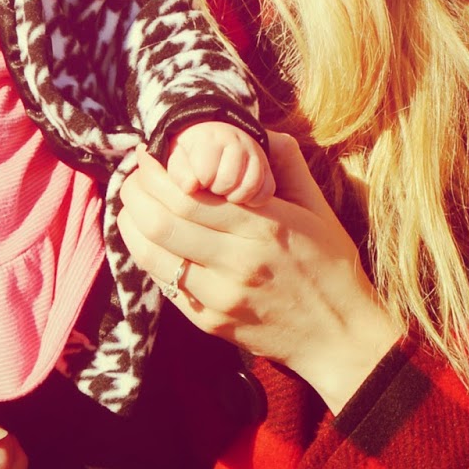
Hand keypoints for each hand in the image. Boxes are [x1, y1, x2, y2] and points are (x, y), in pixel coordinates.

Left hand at [119, 131, 403, 411]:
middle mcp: (237, 262)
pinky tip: (147, 238)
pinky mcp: (209, 321)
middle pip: (161, 221)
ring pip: (152, 255)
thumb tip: (261, 130)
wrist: (339, 337)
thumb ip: (289, 165)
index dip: (156, 173)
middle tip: (131, 176)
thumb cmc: (331, 267)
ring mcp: (220, 296)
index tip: (147, 155)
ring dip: (130, 225)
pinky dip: (147, 256)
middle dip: (135, 192)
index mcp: (264, 227)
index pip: (189, 194)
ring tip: (129, 204)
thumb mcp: (320, 209)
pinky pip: (165, 283)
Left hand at [166, 120, 275, 204]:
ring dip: (234, 197)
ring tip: (224, 193)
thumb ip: (180, 174)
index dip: (200, 184)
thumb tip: (191, 187)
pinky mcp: (267, 167)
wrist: (214, 143)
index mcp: (208, 136)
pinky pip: (266, 192)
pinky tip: (240, 197)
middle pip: (227, 181)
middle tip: (211, 186)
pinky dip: (253, 200)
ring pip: (249, 186)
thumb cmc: (192, 158)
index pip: (205, 173)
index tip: (197, 181)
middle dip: (216, 191)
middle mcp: (236, 140)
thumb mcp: (178, 163)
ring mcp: (254, 152)